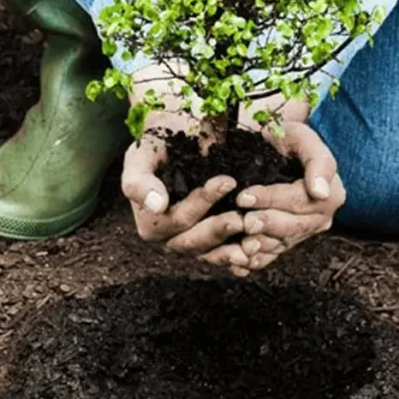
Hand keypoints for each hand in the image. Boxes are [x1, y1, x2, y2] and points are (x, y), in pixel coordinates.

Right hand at [121, 112, 250, 270]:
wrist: (174, 139)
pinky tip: (258, 252)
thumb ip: (140, 181)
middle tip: (244, 216)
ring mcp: (191, 244)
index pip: (177, 218)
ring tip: (255, 238)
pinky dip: (241, 258)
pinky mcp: (211, 246)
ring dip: (233, 251)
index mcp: (150, 222)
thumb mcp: (141, 155)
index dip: (202, 202)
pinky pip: (225, 258)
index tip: (227, 180)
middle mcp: (169, 239)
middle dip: (219, 229)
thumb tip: (156, 205)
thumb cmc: (157, 145)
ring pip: (211, 255)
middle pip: (194, 241)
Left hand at [234, 121, 344, 272]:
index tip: (244, 196)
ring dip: (261, 247)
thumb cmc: (289, 140)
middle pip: (293, 227)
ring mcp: (303, 233)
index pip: (299, 200)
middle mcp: (320, 218)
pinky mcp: (287, 242)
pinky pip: (272, 256)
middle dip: (267, 225)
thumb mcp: (303, 138)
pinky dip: (256, 261)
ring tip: (240, 245)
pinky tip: (239, 263)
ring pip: (282, 245)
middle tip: (243, 222)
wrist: (277, 150)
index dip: (271, 199)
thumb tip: (321, 192)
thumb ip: (318, 161)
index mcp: (331, 194)